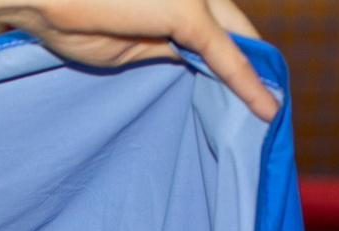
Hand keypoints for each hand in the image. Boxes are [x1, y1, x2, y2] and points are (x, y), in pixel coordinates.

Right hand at [0, 0, 273, 117]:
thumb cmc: (70, 17)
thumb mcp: (128, 44)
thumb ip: (166, 46)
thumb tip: (194, 60)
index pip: (213, 19)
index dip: (233, 48)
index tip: (248, 81)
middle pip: (231, 23)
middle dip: (249, 57)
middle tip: (266, 97)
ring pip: (235, 37)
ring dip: (252, 71)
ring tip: (268, 107)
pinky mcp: (188, 12)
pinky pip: (227, 55)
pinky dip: (248, 83)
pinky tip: (266, 109)